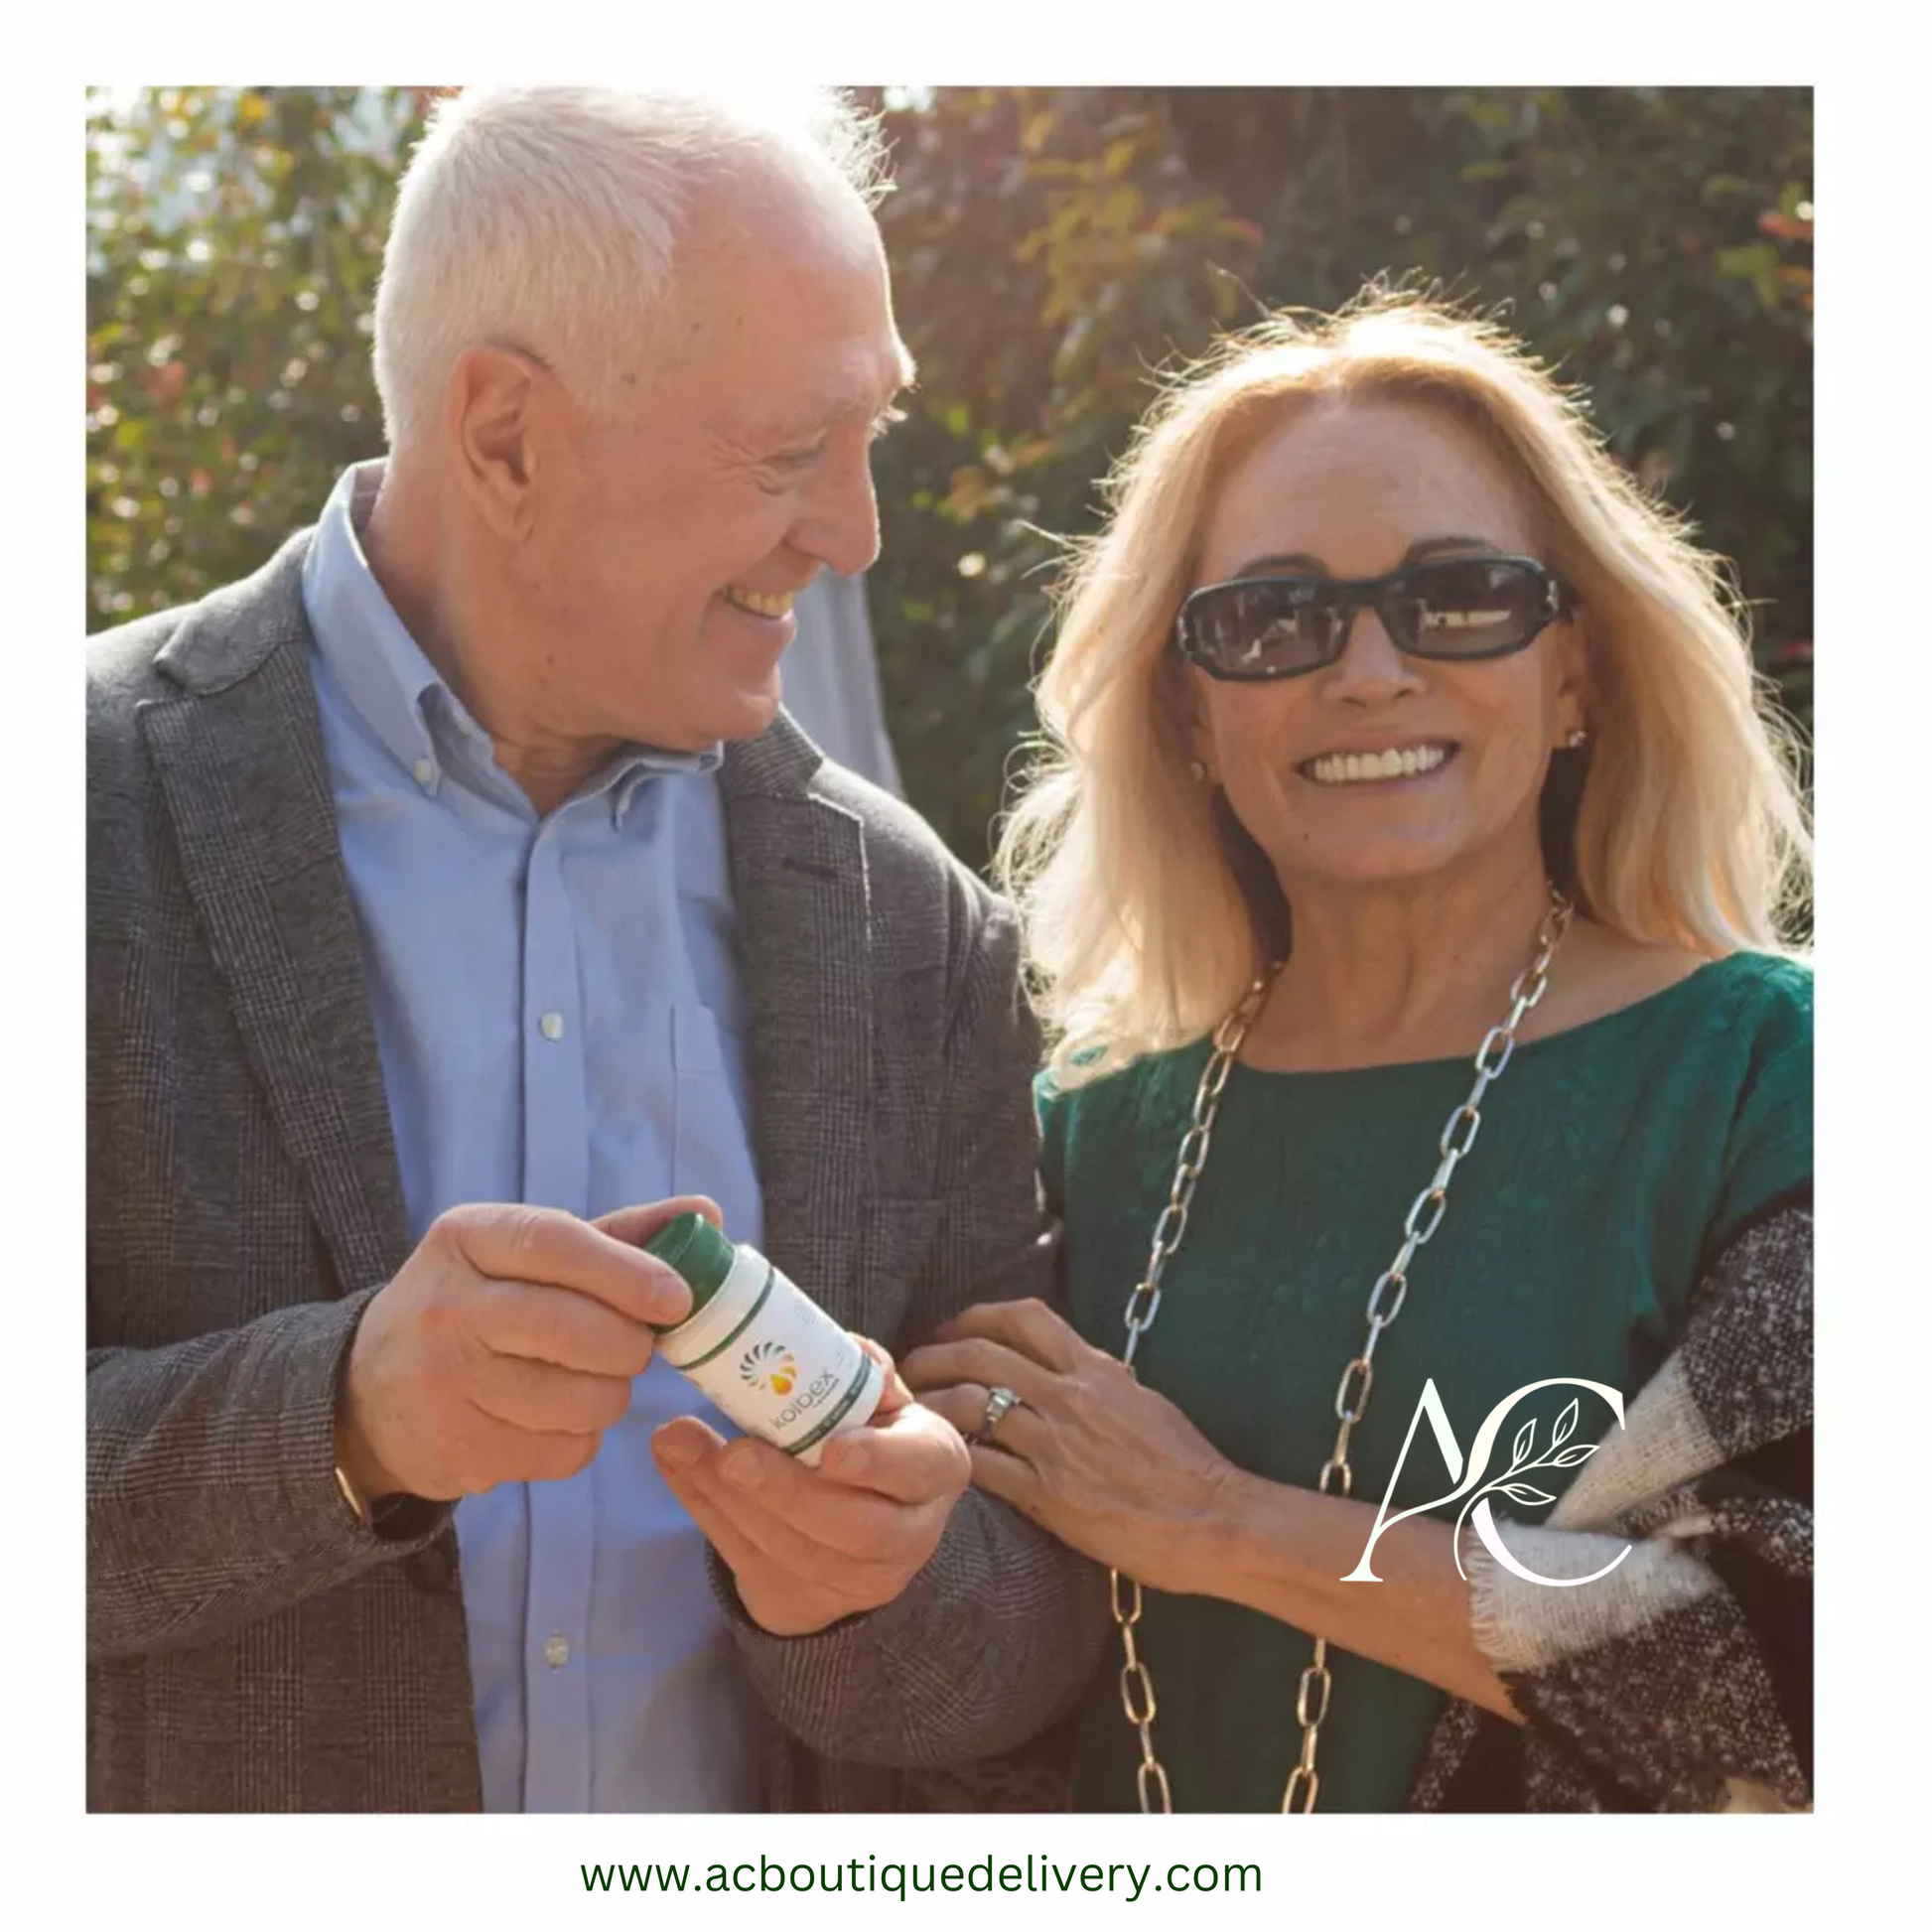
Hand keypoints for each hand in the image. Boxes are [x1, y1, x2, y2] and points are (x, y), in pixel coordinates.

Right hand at [335, 1197, 712, 1502]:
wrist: (367, 1394)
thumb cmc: (476, 1307)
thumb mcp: (523, 1256)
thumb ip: (617, 1235)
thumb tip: (706, 1213)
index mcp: (466, 1238)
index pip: (558, 1243)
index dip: (628, 1272)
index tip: (677, 1298)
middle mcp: (447, 1306)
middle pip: (577, 1329)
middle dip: (630, 1345)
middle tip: (635, 1347)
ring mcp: (446, 1383)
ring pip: (580, 1399)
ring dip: (610, 1396)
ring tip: (591, 1382)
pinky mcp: (458, 1450)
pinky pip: (564, 1451)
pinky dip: (580, 1439)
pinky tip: (554, 1420)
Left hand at [650, 1338, 969, 1635]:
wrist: (865, 1526)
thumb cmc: (872, 1439)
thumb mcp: (885, 1403)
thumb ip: (867, 1375)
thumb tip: (848, 1353)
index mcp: (935, 1470)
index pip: (916, 1469)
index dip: (877, 1463)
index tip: (832, 1451)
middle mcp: (908, 1535)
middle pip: (852, 1527)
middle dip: (785, 1491)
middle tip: (733, 1455)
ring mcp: (856, 1580)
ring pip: (791, 1550)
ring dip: (727, 1499)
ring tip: (679, 1443)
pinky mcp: (802, 1600)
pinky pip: (746, 1560)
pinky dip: (704, 1511)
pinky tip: (674, 1465)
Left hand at [900, 1298, 1239, 1592]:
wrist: (1213, 1519)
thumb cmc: (1187, 1465)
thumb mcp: (1143, 1401)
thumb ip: (1100, 1381)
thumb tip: (1070, 1369)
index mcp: (1095, 1369)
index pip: (1024, 1318)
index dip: (977, 1316)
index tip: (953, 1329)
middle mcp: (1070, 1396)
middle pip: (980, 1353)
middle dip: (935, 1354)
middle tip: (912, 1368)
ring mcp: (1056, 1444)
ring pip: (969, 1404)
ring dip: (930, 1405)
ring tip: (911, 1415)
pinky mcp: (1048, 1495)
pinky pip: (983, 1466)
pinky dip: (954, 1458)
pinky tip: (939, 1463)